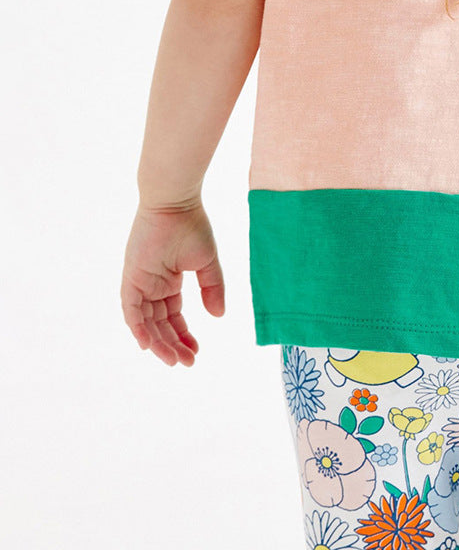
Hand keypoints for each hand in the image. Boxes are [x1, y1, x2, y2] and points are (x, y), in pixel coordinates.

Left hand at [120, 200, 224, 365]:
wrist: (175, 204)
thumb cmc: (192, 226)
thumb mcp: (208, 262)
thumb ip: (212, 289)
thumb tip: (219, 316)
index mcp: (169, 280)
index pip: (173, 315)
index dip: (183, 334)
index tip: (195, 350)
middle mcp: (152, 285)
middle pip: (160, 324)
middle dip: (173, 344)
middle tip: (187, 362)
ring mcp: (140, 283)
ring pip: (147, 323)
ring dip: (159, 343)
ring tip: (175, 360)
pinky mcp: (131, 279)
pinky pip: (132, 311)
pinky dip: (138, 329)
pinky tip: (150, 346)